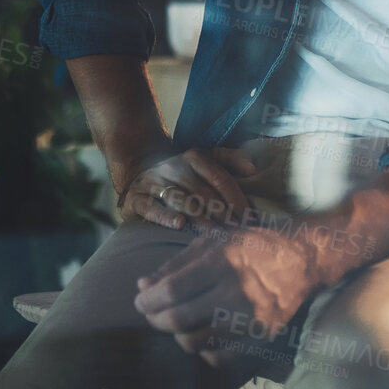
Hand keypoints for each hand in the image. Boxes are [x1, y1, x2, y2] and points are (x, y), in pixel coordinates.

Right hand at [118, 146, 256, 229]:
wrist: (138, 167)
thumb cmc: (182, 171)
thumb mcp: (205, 159)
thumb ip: (230, 160)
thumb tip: (253, 168)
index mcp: (194, 157)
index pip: (219, 176)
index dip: (235, 197)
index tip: (249, 217)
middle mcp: (174, 167)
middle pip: (201, 190)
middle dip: (221, 212)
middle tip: (236, 230)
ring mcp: (154, 182)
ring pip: (180, 199)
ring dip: (199, 216)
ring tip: (214, 231)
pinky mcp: (136, 198)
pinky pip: (151, 207)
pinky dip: (165, 216)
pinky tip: (179, 224)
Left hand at [133, 223, 321, 368]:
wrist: (302, 258)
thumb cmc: (252, 245)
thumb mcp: (213, 242)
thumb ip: (176, 265)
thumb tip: (142, 286)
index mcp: (222, 262)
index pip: (171, 291)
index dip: (148, 300)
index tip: (141, 301)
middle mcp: (236, 291)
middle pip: (179, 319)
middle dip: (156, 319)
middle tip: (153, 314)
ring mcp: (250, 317)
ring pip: (195, 343)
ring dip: (178, 336)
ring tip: (179, 323)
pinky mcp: (261, 335)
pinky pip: (219, 356)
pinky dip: (204, 349)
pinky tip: (204, 334)